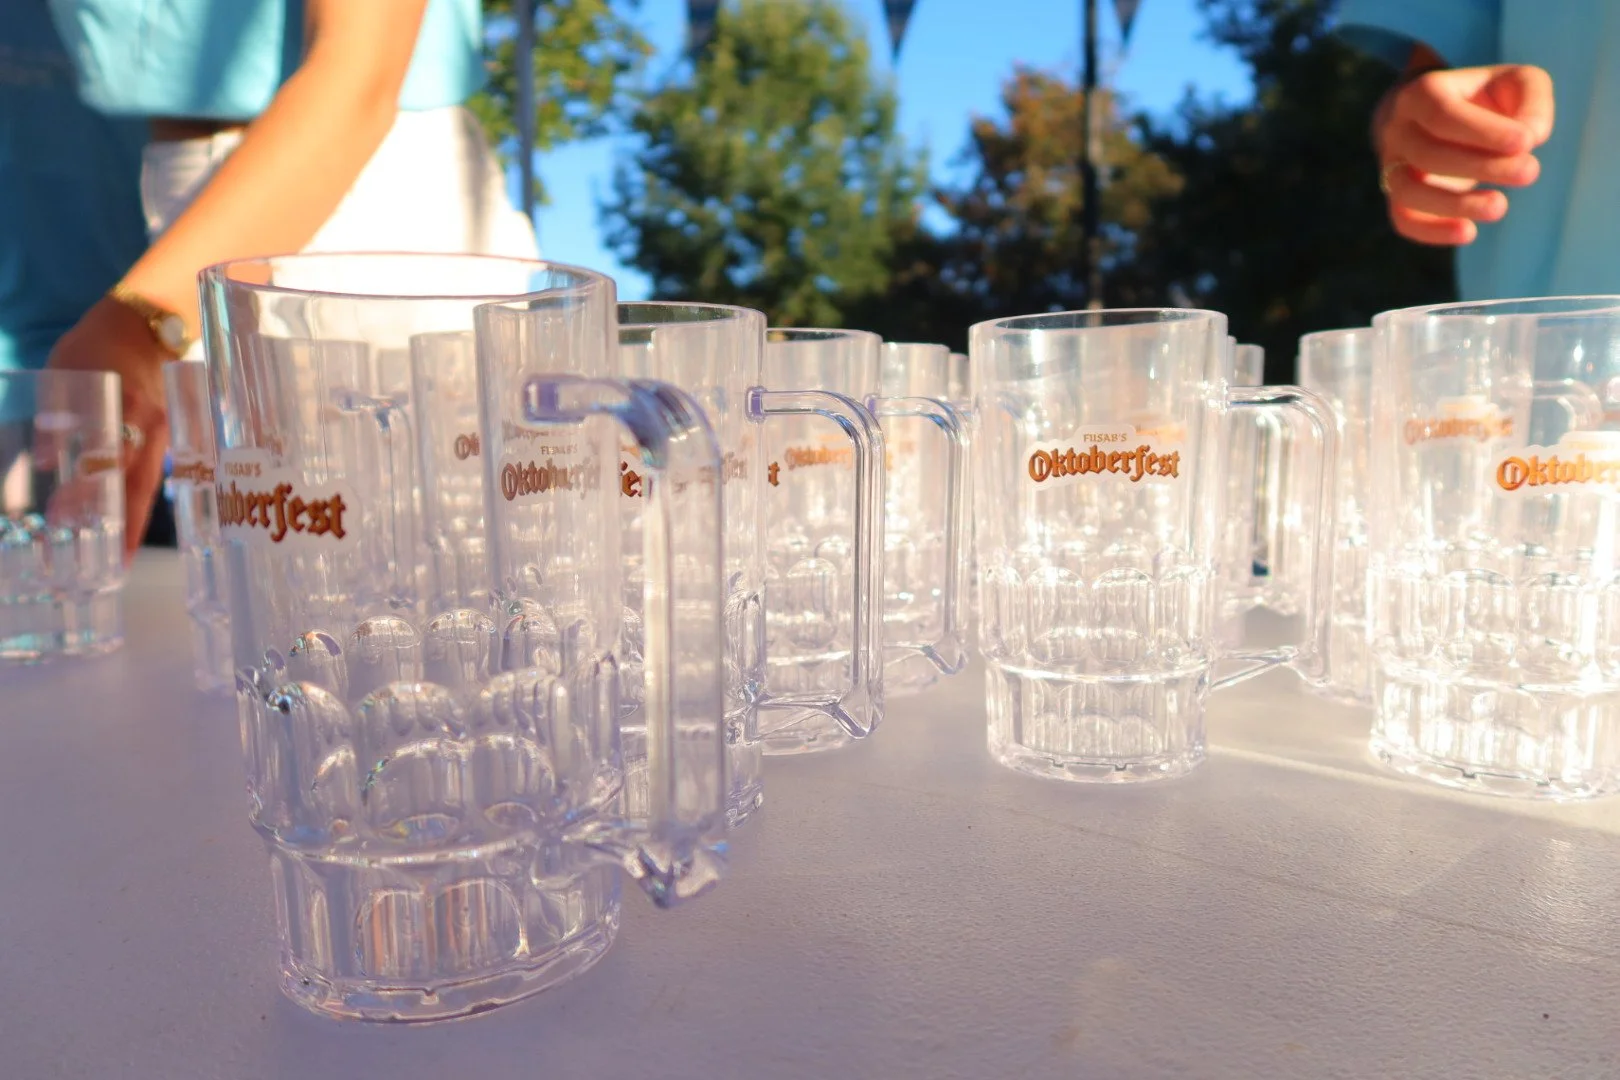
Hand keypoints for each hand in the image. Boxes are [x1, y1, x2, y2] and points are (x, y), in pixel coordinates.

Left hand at [47, 296, 174, 559]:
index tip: (73, 523)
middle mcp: (153, 427)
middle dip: (127, 528)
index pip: (112, 461)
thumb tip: (46, 466)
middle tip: (113, 566)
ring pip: (148, 486)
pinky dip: (138, 503)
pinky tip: (127, 526)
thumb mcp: (64, 375)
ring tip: (121, 557)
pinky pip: (151, 476)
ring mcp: (164, 435)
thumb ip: (57, 419)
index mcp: (128, 409)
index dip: (94, 495)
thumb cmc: (96, 349)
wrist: (142, 330)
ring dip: (134, 522)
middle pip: (139, 486)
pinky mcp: (165, 440)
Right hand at [1375, 63, 1554, 244]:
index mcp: (1421, 92)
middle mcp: (1397, 129)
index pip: (1442, 115)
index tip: (1527, 143)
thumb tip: (1532, 139)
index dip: (1482, 132)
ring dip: (1454, 204)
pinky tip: (1469, 233)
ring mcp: (1392, 165)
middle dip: (1481, 167)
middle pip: (1428, 154)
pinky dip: (1432, 231)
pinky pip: (1403, 219)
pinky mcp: (1398, 196)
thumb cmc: (1482, 97)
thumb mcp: (1515, 83)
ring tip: (1500, 207)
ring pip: (1409, 192)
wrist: (1433, 114)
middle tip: (1531, 172)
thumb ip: (1532, 102)